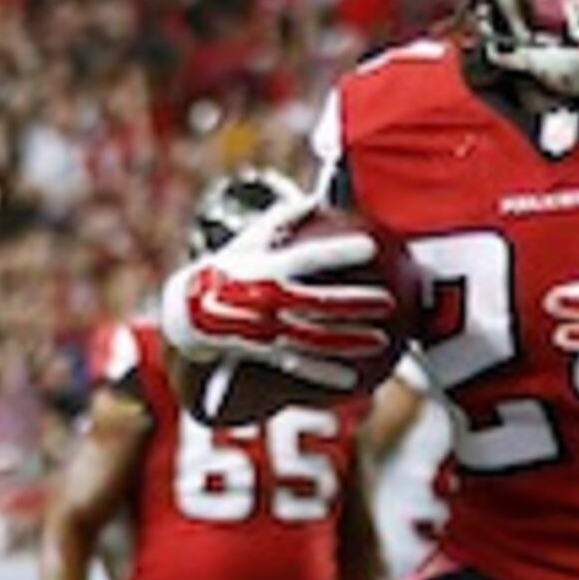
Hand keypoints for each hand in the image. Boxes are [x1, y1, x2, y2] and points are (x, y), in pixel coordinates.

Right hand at [154, 189, 398, 393]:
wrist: (190, 312)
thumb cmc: (228, 269)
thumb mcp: (250, 240)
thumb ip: (283, 219)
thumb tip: (316, 197)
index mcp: (266, 268)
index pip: (308, 258)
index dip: (338, 252)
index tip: (370, 246)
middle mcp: (267, 300)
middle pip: (318, 303)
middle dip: (355, 304)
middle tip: (389, 302)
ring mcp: (266, 328)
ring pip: (313, 339)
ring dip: (348, 342)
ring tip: (381, 342)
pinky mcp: (264, 352)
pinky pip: (298, 366)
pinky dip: (323, 374)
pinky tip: (351, 382)